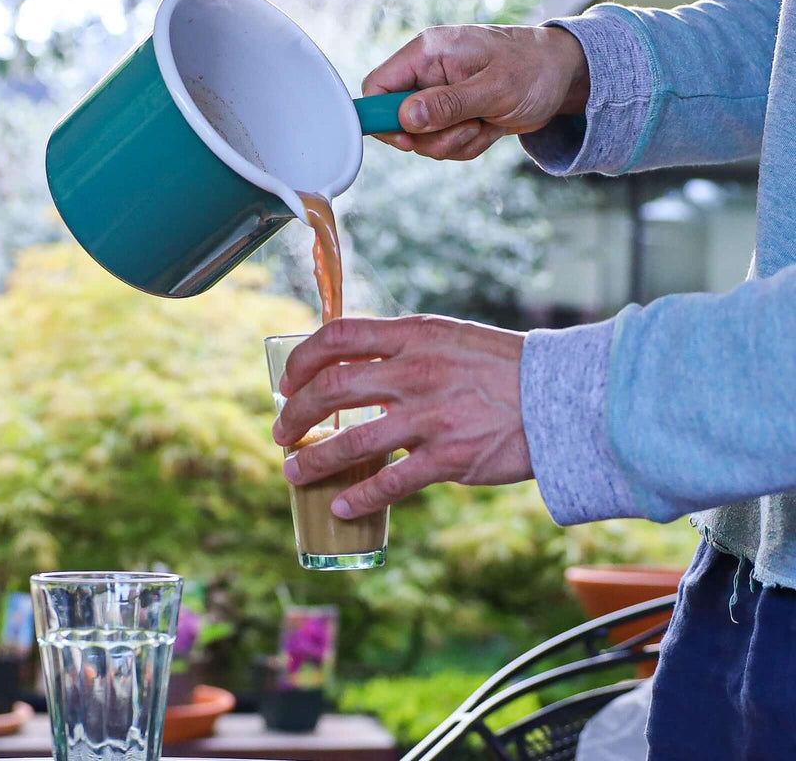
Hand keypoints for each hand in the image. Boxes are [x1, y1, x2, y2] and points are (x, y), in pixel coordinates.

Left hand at [272, 315, 530, 518]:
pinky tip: (341, 507)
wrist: (561, 396)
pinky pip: (390, 482)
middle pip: (332, 388)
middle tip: (281, 430)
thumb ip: (405, 348)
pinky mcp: (450, 459)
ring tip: (293, 472)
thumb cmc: (503, 367)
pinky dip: (359, 497)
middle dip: (296, 411)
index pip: (339, 335)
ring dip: (313, 459)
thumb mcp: (451, 338)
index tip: (288, 379)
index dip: (303, 358)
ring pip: (351, 440)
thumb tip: (354, 365)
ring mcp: (432, 417)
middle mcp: (417, 372)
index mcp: (415, 336)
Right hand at [362, 23, 588, 159]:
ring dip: (454, 142)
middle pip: (397, 122)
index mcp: (427, 52)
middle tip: (468, 127)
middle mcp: (427, 73)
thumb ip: (448, 104)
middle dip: (433, 136)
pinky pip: (443, 144)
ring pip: (422, 139)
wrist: (563, 75)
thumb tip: (406, 117)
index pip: (377, 86)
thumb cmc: (534, 69)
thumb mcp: (494, 88)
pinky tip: (490, 127)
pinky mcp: (451, 115)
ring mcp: (438, 95)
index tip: (407, 140)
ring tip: (486, 123)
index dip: (381, 118)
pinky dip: (467, 144)